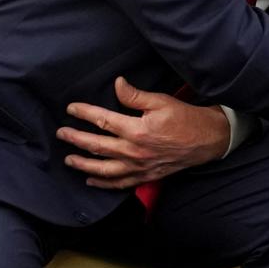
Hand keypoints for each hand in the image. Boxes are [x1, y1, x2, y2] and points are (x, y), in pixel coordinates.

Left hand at [58, 76, 230, 188]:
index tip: (71, 109)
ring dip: (83, 164)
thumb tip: (117, 84)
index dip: (84, 113)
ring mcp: (138, 166)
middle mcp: (133, 151)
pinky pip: (118, 183)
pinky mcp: (145, 176)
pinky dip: (102, 183)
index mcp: (136, 130)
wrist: (207, 139)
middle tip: (61, 133)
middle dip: (76, 139)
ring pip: (102, 169)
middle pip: (96, 146)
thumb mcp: (161, 101)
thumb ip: (135, 95)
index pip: (102, 120)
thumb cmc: (185, 118)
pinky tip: (91, 180)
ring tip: (68, 158)